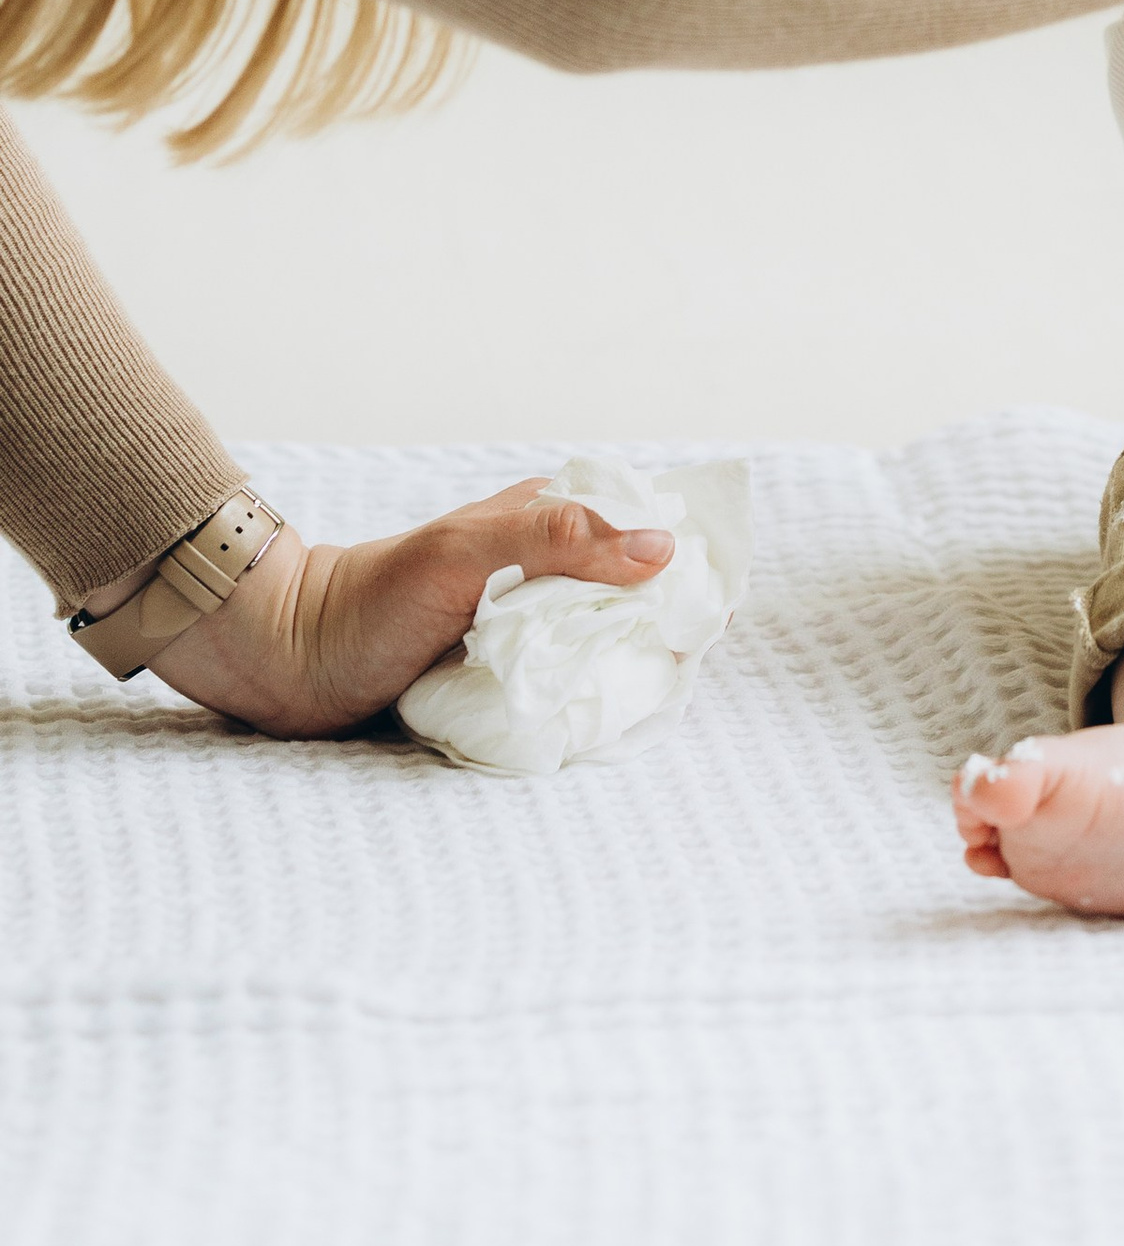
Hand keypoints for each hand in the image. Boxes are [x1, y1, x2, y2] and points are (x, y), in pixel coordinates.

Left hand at [117, 483, 680, 737]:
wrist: (286, 662)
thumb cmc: (370, 598)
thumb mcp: (465, 551)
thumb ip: (557, 539)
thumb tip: (661, 549)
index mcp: (544, 522)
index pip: (639, 532)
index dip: (684, 565)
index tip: (715, 607)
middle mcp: (540, 573)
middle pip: (629, 598)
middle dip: (661, 630)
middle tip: (682, 667)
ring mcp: (519, 629)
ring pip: (599, 650)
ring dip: (622, 674)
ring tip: (643, 701)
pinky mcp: (497, 681)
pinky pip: (560, 694)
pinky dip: (581, 706)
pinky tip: (594, 723)